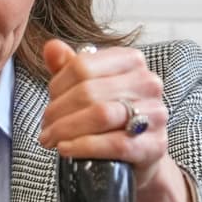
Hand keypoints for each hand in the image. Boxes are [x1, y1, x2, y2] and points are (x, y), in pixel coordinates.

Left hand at [37, 39, 193, 201]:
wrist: (137, 154)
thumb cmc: (108, 116)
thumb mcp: (85, 88)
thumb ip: (68, 67)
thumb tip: (51, 46)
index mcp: (130, 61)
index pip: (83, 66)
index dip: (57, 88)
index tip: (48, 104)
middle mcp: (148, 83)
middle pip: (89, 92)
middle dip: (58, 113)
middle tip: (45, 129)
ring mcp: (155, 114)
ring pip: (101, 115)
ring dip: (67, 130)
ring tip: (51, 140)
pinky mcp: (154, 145)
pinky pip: (115, 144)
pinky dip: (84, 147)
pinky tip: (66, 149)